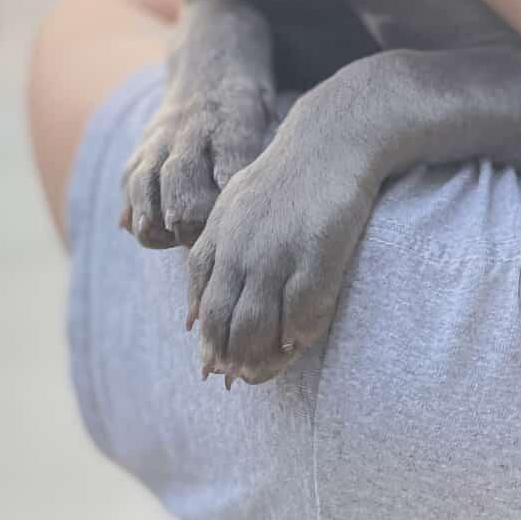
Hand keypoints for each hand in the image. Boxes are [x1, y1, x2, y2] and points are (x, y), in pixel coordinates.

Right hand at [120, 79, 277, 247]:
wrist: (209, 66)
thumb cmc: (250, 104)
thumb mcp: (271, 112)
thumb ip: (270, 146)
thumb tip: (278, 184)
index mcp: (233, 120)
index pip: (229, 152)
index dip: (225, 185)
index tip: (226, 215)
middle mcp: (191, 129)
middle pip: (181, 170)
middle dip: (182, 206)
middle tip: (188, 235)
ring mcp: (162, 137)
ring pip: (147, 174)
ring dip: (148, 209)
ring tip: (154, 237)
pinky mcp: (143, 146)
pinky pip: (130, 175)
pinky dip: (129, 202)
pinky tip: (132, 226)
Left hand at [183, 92, 379, 383]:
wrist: (329, 139)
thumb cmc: (283, 181)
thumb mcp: (231, 212)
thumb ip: (210, 262)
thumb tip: (190, 323)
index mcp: (217, 240)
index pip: (203, 308)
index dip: (210, 343)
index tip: (219, 366)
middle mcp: (240, 250)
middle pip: (224, 324)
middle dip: (231, 359)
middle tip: (244, 379)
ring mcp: (277, 253)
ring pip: (257, 327)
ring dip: (261, 359)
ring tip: (270, 369)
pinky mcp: (317, 252)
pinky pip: (303, 311)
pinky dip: (298, 334)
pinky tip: (301, 341)